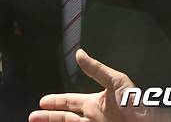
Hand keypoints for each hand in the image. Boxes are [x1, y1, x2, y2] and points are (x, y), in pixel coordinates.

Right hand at [29, 49, 170, 121]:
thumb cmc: (138, 103)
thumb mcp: (117, 82)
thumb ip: (96, 70)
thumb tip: (79, 53)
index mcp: (95, 104)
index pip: (70, 102)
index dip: (55, 102)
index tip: (41, 103)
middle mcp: (93, 118)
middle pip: (65, 117)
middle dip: (48, 117)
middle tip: (32, 117)